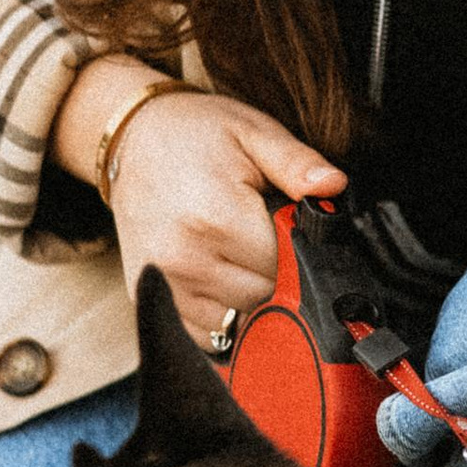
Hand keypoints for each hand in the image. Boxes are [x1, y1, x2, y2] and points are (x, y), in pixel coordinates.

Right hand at [53, 59, 344, 346]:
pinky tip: (220, 276)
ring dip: (250, 297)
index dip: (299, 249)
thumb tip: (333, 187)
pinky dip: (221, 316)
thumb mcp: (254, 132)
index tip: (288, 227)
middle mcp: (184, 257)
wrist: (133, 138)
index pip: (286, 264)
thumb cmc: (197, 135)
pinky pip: (203, 334)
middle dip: (277, 272)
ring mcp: (163, 283)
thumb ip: (298, 164)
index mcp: (215, 216)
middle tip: (261, 235)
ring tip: (238, 252)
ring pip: (237, 321)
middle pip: (264, 297)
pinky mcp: (147, 298)